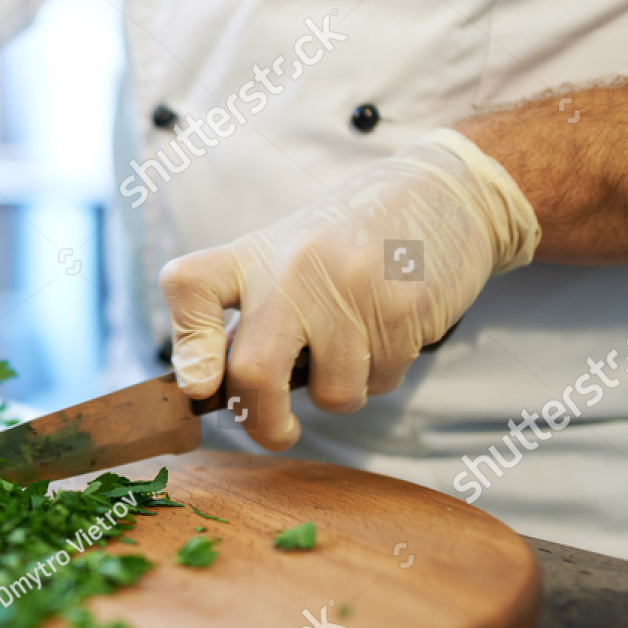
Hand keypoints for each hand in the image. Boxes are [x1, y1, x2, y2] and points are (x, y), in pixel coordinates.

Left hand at [160, 129, 540, 448]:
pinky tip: (387, 332)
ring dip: (338, 393)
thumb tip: (213, 389)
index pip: (189, 287)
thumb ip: (247, 317)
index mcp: (251, 255)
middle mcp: (291, 268)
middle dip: (261, 422)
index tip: (199, 385)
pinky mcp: (401, 311)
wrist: (441, 195)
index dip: (186, 344)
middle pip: (252, 371)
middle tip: (276, 432)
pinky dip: (380, 375)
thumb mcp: (282, 260)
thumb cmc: (344, 244)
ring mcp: (348, 289)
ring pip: (329, 393)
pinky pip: (379, 382)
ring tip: (350, 347)